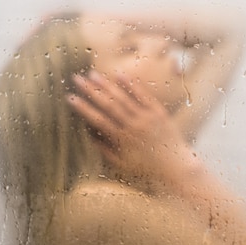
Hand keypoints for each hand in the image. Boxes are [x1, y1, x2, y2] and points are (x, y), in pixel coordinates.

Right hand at [68, 70, 202, 186]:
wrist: (176, 167)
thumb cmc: (147, 170)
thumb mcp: (123, 165)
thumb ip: (105, 151)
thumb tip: (88, 137)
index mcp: (122, 140)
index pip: (98, 120)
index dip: (83, 108)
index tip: (69, 98)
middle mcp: (133, 126)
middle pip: (108, 105)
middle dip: (90, 91)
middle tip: (76, 79)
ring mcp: (147, 118)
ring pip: (124, 97)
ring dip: (107, 85)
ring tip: (92, 74)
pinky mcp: (159, 112)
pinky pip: (143, 95)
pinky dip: (131, 85)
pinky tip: (119, 75)